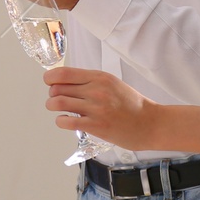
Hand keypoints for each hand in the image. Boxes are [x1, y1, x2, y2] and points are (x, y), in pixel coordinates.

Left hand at [44, 67, 159, 151]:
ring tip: (57, 109)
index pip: (64, 73)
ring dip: (52, 106)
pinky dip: (60, 121)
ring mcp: (96, 108)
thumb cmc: (132, 104)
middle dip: (52, 93)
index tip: (49, 82)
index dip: (50, 77)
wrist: (150, 123)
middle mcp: (96, 90)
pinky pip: (66, 121)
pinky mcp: (96, 126)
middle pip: (57, 88)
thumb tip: (64, 82)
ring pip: (58, 103)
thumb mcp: (112, 83)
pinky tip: (65, 121)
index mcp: (99, 77)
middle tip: (56, 98)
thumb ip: (90, 82)